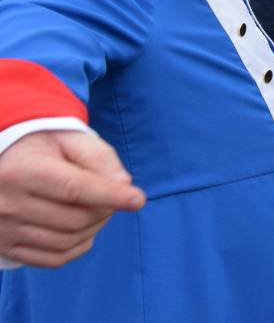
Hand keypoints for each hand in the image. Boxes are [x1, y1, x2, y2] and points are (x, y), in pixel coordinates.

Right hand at [0, 131, 145, 267]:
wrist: (1, 163)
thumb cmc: (40, 146)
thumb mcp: (67, 137)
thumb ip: (97, 156)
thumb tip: (123, 184)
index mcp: (22, 171)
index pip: (74, 189)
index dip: (110, 196)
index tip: (137, 199)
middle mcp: (8, 203)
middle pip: (74, 218)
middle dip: (106, 209)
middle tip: (114, 196)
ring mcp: (4, 229)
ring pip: (67, 240)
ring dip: (95, 228)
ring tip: (100, 209)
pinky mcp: (5, 246)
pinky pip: (52, 258)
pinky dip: (78, 246)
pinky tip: (86, 229)